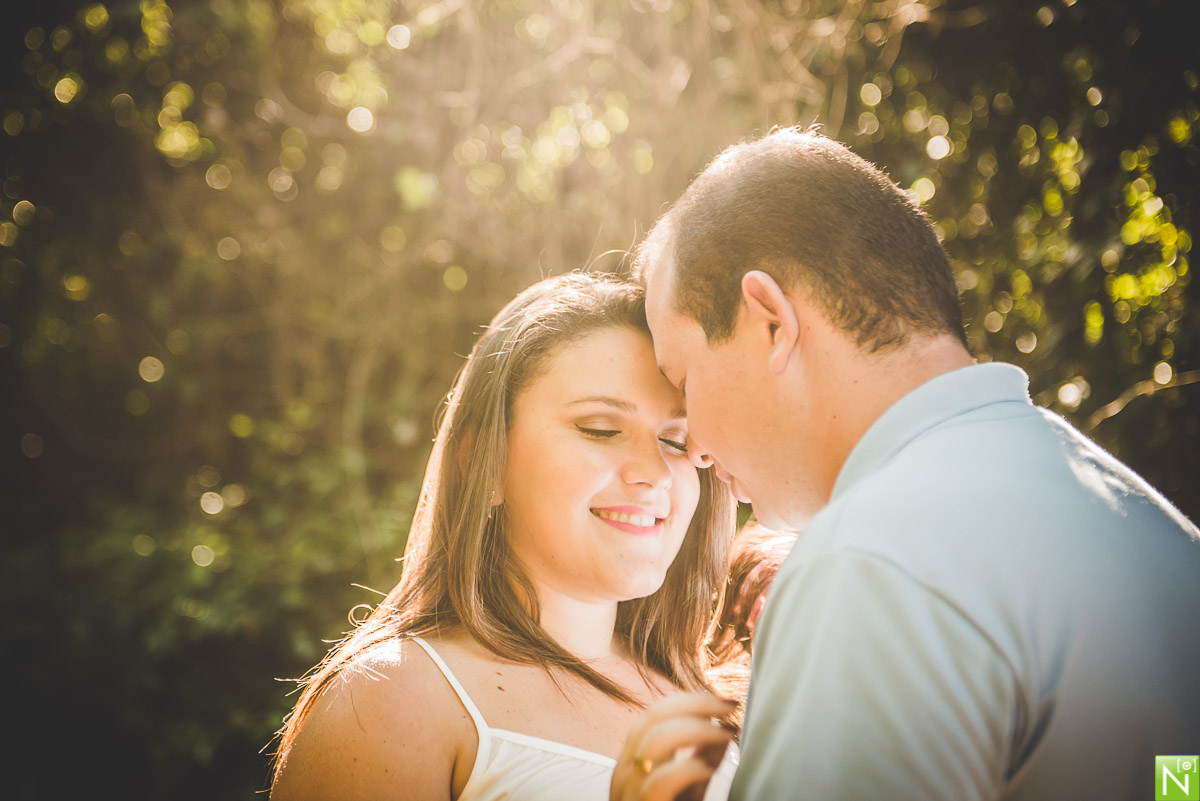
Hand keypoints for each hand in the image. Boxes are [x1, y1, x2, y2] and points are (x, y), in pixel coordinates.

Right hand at [610, 692, 735, 800]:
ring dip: (698, 729)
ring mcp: (629, 795)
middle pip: (652, 717)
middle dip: (697, 704)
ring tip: (727, 735)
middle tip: (730, 707)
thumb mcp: (689, 791)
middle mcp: (624, 774)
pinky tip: (711, 771)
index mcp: (631, 763)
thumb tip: (723, 730)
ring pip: (655, 740)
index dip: (691, 699)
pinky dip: (691, 767)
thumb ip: (701, 761)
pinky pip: (662, 780)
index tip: (725, 701)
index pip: (654, 713)